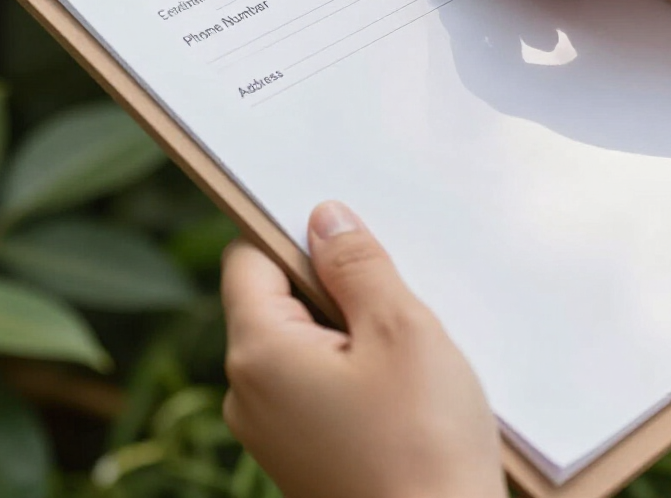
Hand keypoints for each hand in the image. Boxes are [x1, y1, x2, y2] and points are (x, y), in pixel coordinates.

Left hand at [221, 202, 507, 497]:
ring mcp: (271, 428)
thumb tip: (323, 217)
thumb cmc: (423, 448)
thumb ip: (357, 264)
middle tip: (392, 295)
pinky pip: (313, 381)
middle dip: (331, 284)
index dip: (291, 231)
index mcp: (258, 353)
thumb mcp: (400, 331)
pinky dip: (350, 367)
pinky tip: (398, 386)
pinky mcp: (300, 452)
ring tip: (402, 349)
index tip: (341, 228)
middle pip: (275, 297)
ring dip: (348, 327)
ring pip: (301, 339)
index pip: (248, 258)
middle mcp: (247, 391)